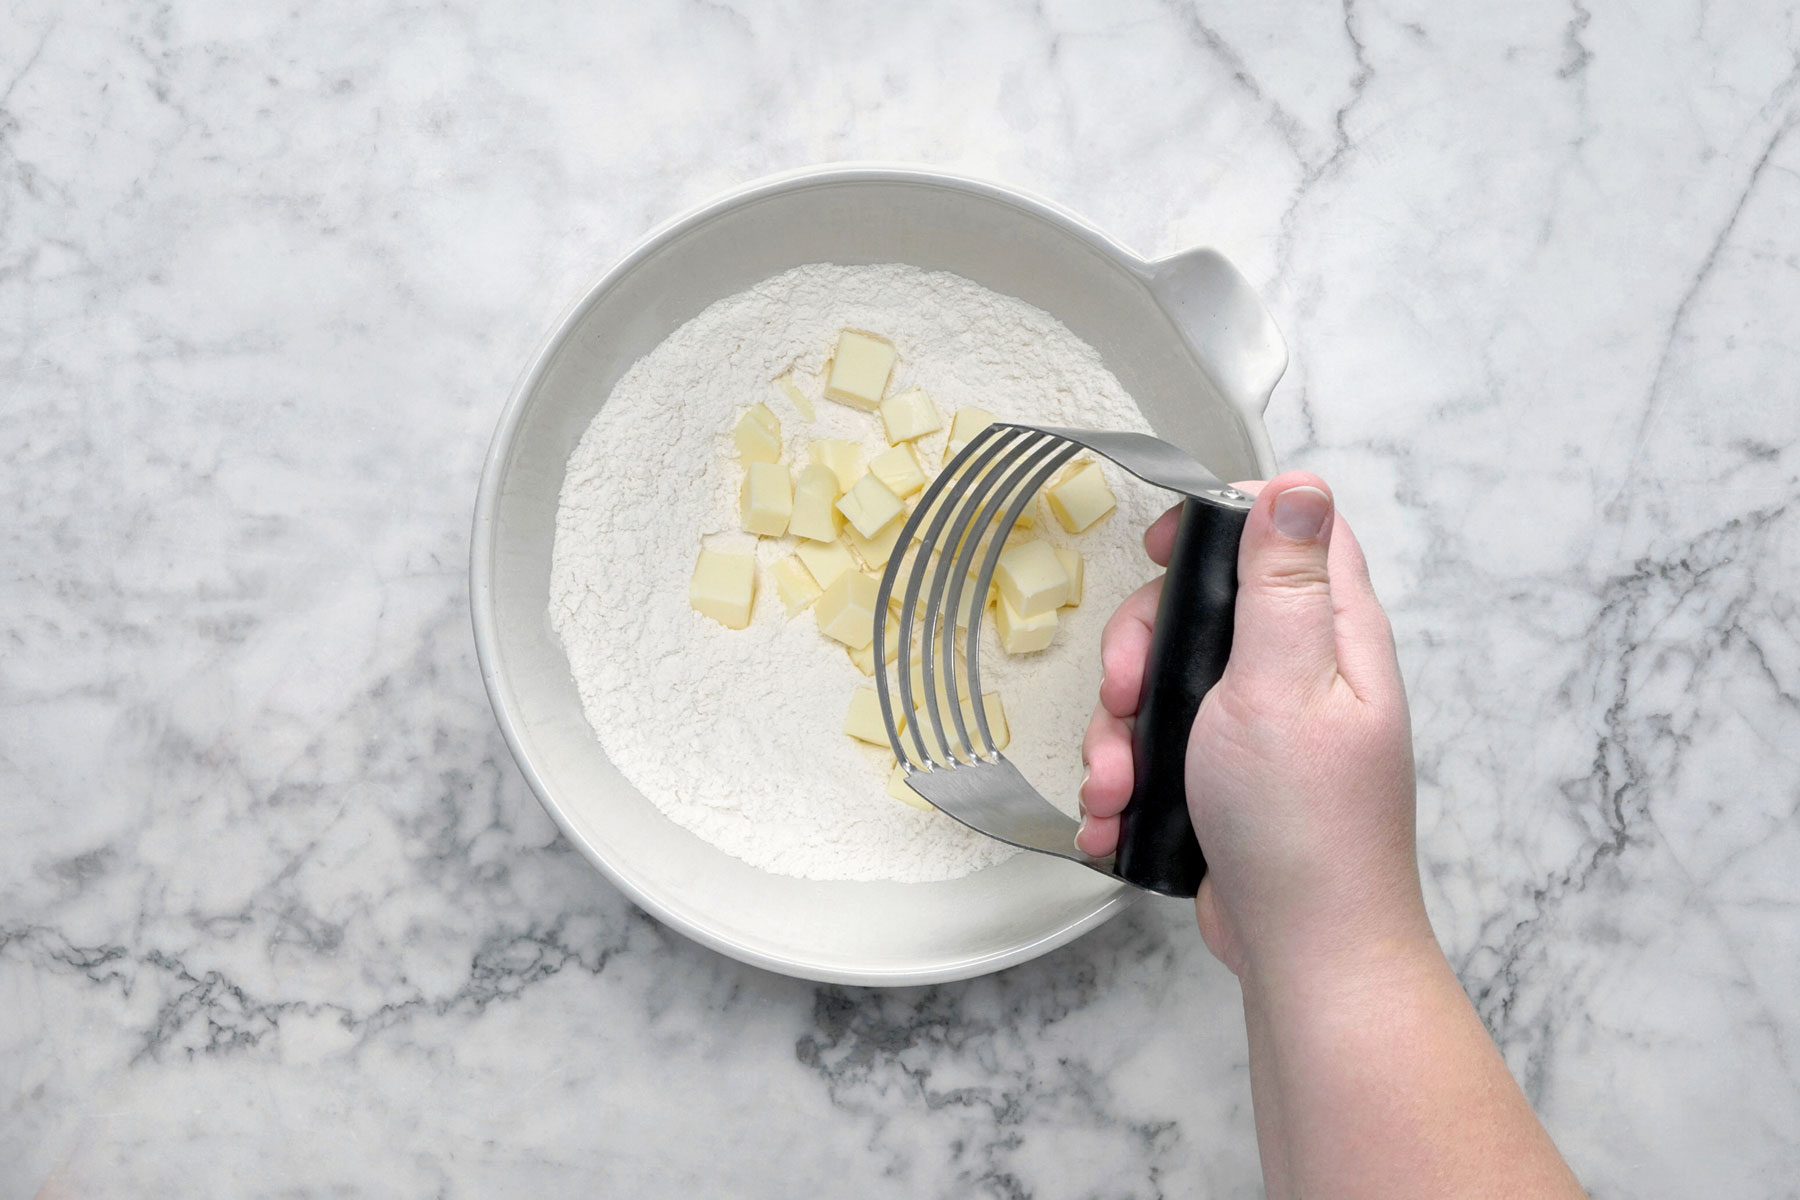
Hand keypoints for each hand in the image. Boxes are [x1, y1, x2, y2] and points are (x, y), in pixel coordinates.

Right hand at [1076, 474, 1428, 979]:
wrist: (1304, 952)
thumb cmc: (1304, 825)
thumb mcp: (1282, 683)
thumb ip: (1283, 583)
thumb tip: (1300, 486)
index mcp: (1333, 636)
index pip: (1291, 533)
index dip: (1224, 521)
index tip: (1163, 548)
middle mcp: (1303, 674)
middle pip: (1202, 613)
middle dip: (1139, 651)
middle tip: (1124, 693)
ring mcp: (1262, 729)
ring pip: (1167, 687)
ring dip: (1120, 732)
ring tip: (1114, 786)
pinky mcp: (1227, 779)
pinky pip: (1160, 751)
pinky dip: (1128, 779)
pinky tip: (1115, 816)